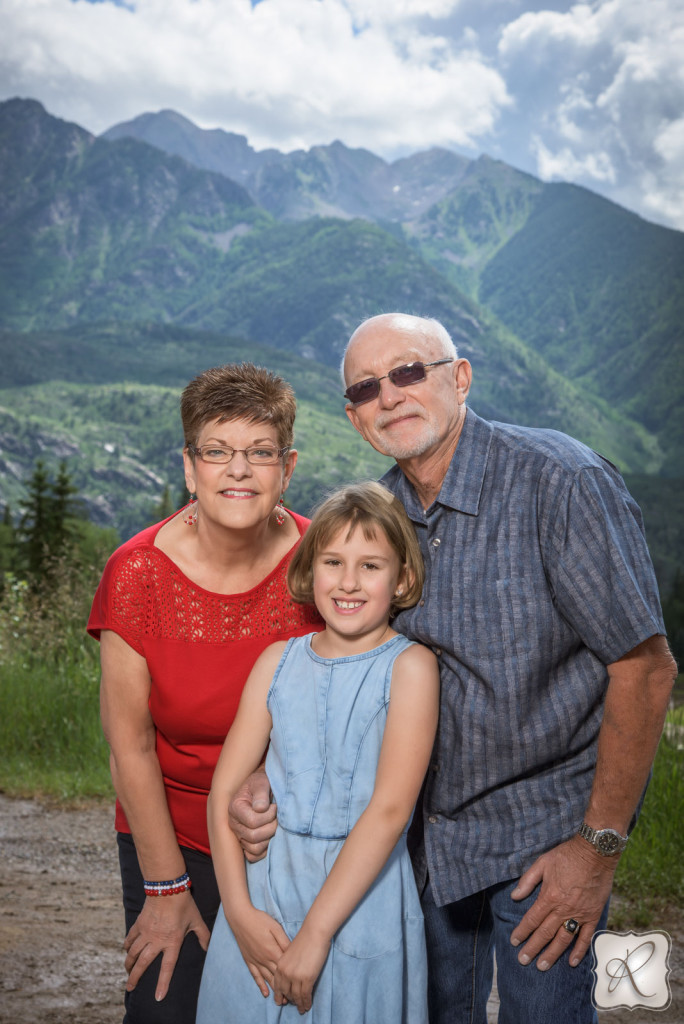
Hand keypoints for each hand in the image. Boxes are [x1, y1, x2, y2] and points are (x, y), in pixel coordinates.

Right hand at [123, 890, 209, 1000]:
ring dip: (129, 964)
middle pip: (143, 963)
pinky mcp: (139, 924)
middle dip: (135, 977)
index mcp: (172, 942)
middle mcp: (156, 940)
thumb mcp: (197, 921)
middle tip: (130, 988)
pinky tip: (126, 950)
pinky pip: (130, 938)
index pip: (167, 967)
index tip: (158, 997)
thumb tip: (208, 947)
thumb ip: (203, 936)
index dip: (163, 983)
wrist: (168, 887)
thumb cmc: (184, 904)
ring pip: (133, 953)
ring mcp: (146, 932)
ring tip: (128, 972)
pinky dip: (127, 946)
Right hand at [228, 769, 277, 862]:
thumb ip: (261, 793)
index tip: (274, 806)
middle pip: (254, 837)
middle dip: (271, 827)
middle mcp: (234, 824)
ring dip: (269, 838)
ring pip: (255, 849)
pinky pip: (254, 856)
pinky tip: (270, 836)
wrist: (261, 789)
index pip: (253, 821)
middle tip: (277, 817)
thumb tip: (260, 808)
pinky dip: (264, 850)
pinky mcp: (245, 844)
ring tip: (274, 825)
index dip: (269, 815)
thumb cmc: (261, 784)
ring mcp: (239, 836)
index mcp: (235, 808)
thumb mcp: (261, 782)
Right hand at [230, 907, 290, 997]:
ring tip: (283, 1000)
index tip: (300, 986)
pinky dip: (261, 985)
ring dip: (275, 990)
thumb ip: (284, 941)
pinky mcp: (249, 960)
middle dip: (286, 988)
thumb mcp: (276, 928)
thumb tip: (293, 953)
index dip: (293, 978)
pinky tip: (265, 993)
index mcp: (273, 951)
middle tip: (294, 999)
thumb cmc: (260, 920)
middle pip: (277, 977)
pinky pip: (255, 976)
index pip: (285, 969)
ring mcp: (256, 961)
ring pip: (267, 979)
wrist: (241, 918)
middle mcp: (264, 960)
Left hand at [273, 927, 330, 1013]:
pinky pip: (305, 995)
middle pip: (286, 993)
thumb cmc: (305, 939)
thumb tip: (291, 974)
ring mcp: (295, 976)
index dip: (280, 995)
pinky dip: (306, 1002)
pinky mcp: (307, 978)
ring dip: (299, 1004)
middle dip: (290, 1001)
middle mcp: (285, 972)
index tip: (281, 1001)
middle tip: (295, 1006)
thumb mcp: (290, 952)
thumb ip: (287, 964)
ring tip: (302, 1009)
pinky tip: (308, 1005)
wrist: (314, 932)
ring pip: (296, 996)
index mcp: (280, 965)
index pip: (278, 985)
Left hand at [510, 836, 616, 969]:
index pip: (532, 919)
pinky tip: (571, 961)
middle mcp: (563, 909)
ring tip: (542, 966)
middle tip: (523, 960)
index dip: (522, 932)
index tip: (514, 942)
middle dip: (533, 948)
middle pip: (545, 933)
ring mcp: (579, 914)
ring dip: (552, 954)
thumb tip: (514, 896)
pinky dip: (579, 951)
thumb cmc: (567, 855)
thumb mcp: (542, 863)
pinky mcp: (593, 915)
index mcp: (549, 896)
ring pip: (563, 939)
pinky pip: (586, 937)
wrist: (595, 853)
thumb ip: (528, 881)